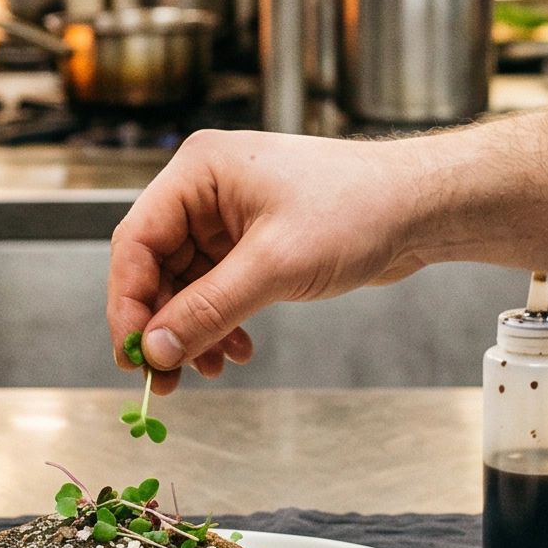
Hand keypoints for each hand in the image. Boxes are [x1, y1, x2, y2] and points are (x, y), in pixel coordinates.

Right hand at [107, 130, 441, 391]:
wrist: (420, 207)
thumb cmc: (359, 207)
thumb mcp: (274, 265)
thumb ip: (208, 310)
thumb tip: (158, 348)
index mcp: (199, 171)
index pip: (137, 240)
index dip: (128, 302)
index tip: (132, 352)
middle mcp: (208, 189)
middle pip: (156, 265)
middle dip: (162, 324)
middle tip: (163, 375)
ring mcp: (231, 216)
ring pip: (187, 283)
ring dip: (193, 330)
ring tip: (207, 369)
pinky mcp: (255, 240)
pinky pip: (218, 287)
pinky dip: (221, 321)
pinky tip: (236, 349)